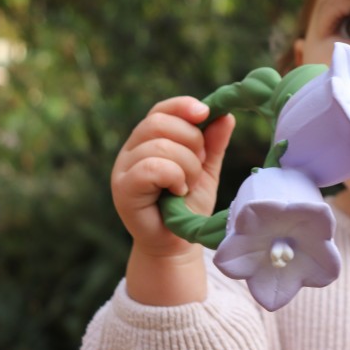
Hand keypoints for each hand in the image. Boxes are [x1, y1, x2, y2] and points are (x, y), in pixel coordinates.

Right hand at [111, 96, 235, 258]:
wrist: (177, 243)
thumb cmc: (188, 205)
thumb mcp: (206, 169)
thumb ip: (213, 143)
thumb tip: (226, 115)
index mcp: (149, 140)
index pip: (161, 110)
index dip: (183, 106)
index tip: (206, 112)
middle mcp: (131, 150)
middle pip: (159, 122)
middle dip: (191, 140)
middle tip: (199, 165)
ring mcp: (123, 169)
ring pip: (159, 145)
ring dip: (187, 165)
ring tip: (188, 185)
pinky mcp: (123, 189)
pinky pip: (151, 167)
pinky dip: (174, 177)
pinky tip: (178, 192)